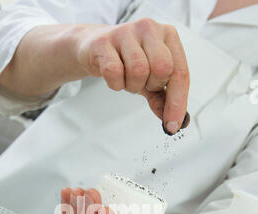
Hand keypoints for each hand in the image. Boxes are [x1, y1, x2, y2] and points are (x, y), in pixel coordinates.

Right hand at [76, 18, 189, 134]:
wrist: (93, 47)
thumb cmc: (127, 61)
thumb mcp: (150, 79)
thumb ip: (162, 98)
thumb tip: (172, 122)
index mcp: (168, 35)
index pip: (180, 72)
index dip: (178, 102)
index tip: (173, 125)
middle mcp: (149, 28)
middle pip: (162, 69)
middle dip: (152, 86)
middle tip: (142, 84)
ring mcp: (126, 32)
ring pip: (139, 71)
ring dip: (132, 85)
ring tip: (126, 78)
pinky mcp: (103, 42)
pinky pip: (114, 72)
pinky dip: (115, 84)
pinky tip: (113, 77)